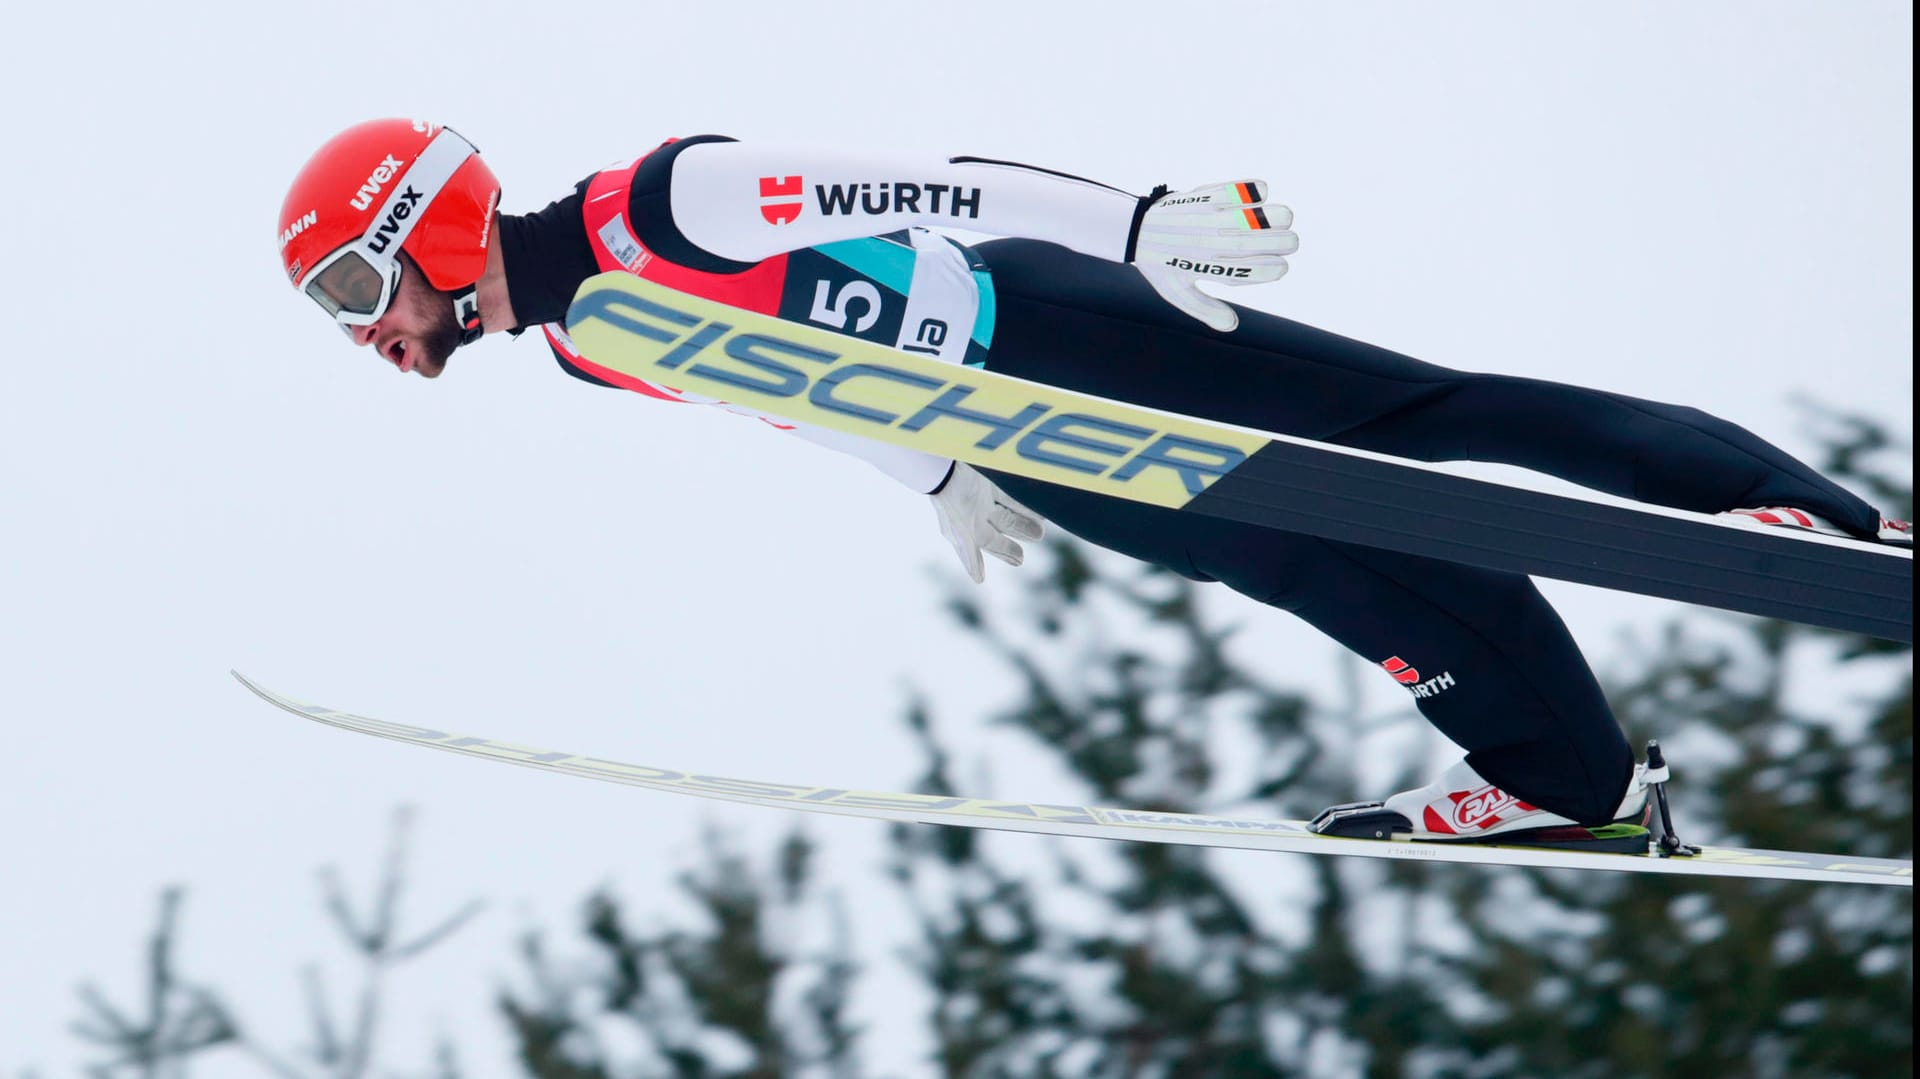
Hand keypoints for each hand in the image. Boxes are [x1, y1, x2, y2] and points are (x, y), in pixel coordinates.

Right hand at [930, 463, 1044, 582]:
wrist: (944, 467)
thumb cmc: (952, 502)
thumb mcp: (962, 533)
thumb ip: (970, 555)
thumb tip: (979, 580)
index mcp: (966, 528)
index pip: (990, 543)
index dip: (1004, 551)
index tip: (1020, 561)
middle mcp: (974, 513)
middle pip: (1001, 526)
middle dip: (1018, 533)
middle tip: (1036, 540)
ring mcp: (981, 495)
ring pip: (1008, 510)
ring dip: (1024, 519)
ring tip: (1041, 529)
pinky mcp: (988, 476)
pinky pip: (1010, 492)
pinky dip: (1023, 501)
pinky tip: (1038, 506)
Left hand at [1130, 180, 1297, 331]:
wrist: (1135, 229)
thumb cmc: (1160, 265)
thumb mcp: (1179, 294)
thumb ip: (1206, 310)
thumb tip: (1232, 326)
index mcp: (1214, 269)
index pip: (1269, 270)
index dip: (1278, 268)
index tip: (1272, 264)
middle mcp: (1219, 244)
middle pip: (1282, 241)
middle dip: (1288, 242)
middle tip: (1277, 240)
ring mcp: (1216, 219)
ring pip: (1273, 214)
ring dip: (1279, 217)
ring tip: (1270, 219)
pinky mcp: (1210, 195)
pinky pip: (1251, 189)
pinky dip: (1258, 192)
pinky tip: (1251, 199)